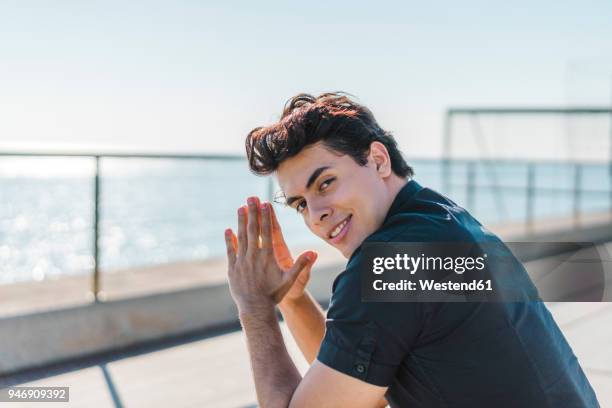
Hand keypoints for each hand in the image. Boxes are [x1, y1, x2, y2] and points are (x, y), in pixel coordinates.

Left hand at [224, 196, 316, 312]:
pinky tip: (228, 230)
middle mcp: (253, 256)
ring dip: (241, 221)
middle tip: (251, 198)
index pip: (267, 231)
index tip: (265, 204)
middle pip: (253, 229)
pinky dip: (229, 240)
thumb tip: (314, 253)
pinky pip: (230, 250)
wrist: (255, 308)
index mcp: (267, 256)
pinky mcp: (232, 268)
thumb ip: (301, 265)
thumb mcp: (290, 280)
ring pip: (241, 237)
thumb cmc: (274, 294)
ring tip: (240, 208)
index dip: (266, 216)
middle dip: (253, 212)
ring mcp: (241, 261)